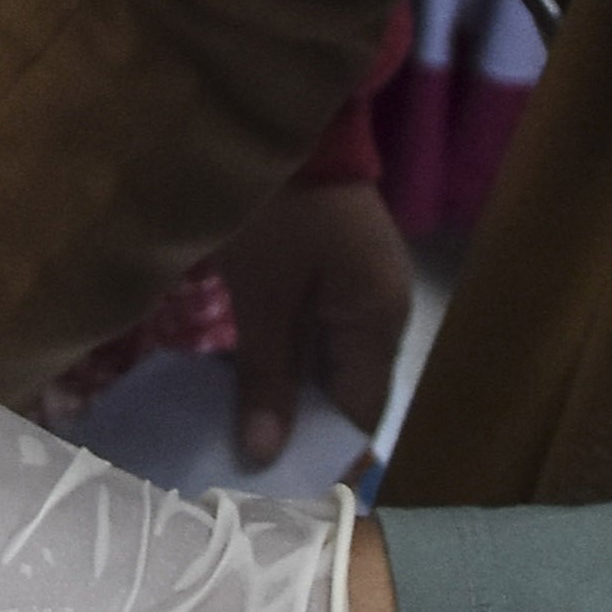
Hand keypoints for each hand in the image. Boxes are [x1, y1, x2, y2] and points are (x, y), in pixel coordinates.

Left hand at [213, 180, 415, 471]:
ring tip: (231, 439)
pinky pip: (311, 335)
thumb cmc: (275, 207)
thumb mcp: (264, 296)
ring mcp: (357, 289)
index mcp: (379, 320)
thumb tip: (264, 456)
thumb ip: (267, 377)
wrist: (280, 118)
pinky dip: (279, 361)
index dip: (318, 456)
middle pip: (342, 394)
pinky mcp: (329, 272)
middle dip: (294, 432)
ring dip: (283, 397)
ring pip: (323, 366)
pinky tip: (237, 386)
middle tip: (236, 473)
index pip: (359, 416)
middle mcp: (380, 312)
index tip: (269, 493)